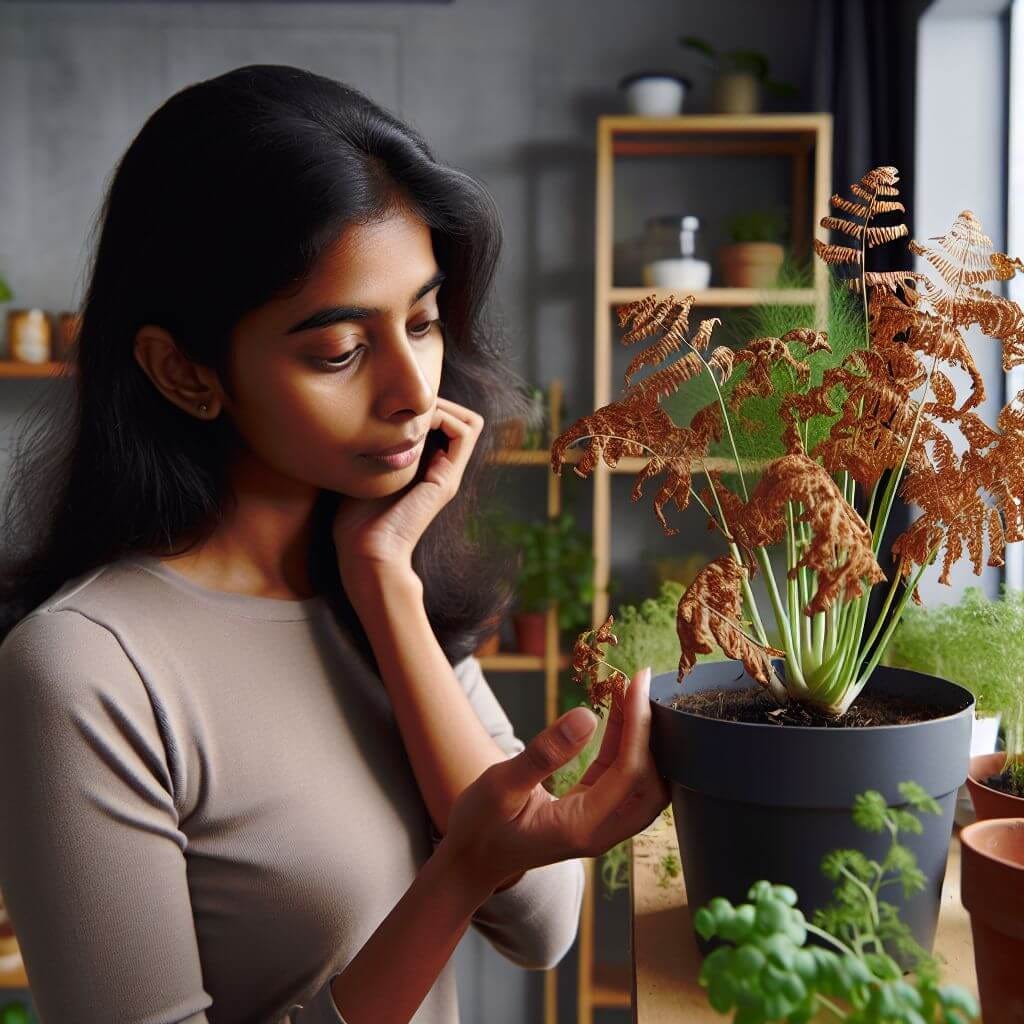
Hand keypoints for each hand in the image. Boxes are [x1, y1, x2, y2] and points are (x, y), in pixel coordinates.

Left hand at [332, 397, 483, 584]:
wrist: (366, 553)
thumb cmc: (355, 519)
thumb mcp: (364, 473)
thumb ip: (374, 451)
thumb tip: (362, 421)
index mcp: (427, 469)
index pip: (446, 423)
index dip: (427, 407)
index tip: (398, 406)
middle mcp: (443, 470)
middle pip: (464, 419)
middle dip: (439, 402)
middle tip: (407, 404)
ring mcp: (448, 476)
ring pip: (470, 422)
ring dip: (443, 407)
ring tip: (412, 412)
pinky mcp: (446, 481)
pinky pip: (464, 433)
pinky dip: (445, 418)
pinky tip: (413, 424)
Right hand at [438, 665, 669, 894]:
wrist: (470, 860)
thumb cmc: (479, 825)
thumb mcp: (502, 785)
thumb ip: (544, 754)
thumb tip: (587, 716)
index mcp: (581, 827)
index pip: (629, 773)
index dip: (638, 725)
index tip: (637, 682)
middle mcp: (599, 831)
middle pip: (650, 783)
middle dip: (651, 732)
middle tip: (640, 685)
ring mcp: (597, 824)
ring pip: (640, 782)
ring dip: (640, 738)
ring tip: (630, 692)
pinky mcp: (590, 812)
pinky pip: (619, 778)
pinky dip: (623, 744)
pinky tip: (616, 713)